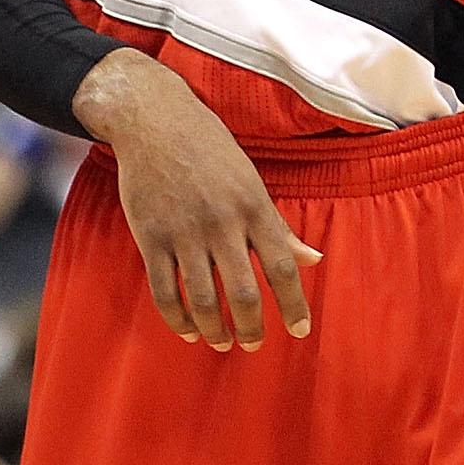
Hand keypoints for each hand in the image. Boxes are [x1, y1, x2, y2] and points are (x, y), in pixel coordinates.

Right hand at [73, 50, 320, 349]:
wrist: (153, 120)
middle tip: (255, 344)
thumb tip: (313, 259)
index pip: (282, 265)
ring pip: (203, 298)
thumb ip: (278, 226)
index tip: (300, 331)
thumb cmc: (209, 149)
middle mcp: (222, 221)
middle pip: (243, 290)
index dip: (294, 303)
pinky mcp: (150, 237)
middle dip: (252, 327)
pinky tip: (188, 330)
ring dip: (215, 329)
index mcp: (253, 205)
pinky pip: (165, 290)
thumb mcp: (251, 180)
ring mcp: (184, 231)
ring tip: (222, 342)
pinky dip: (178, 318)